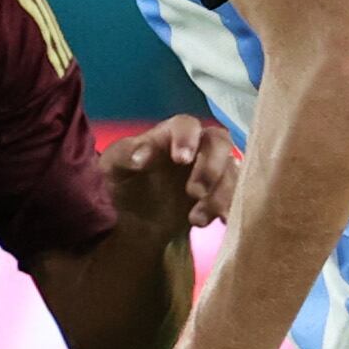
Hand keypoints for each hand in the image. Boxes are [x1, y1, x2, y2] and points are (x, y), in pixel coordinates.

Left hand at [102, 116, 238, 232]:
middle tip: (194, 193)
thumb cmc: (120, 182)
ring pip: (230, 172)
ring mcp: (211, 171)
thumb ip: (126, 155)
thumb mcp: (112, 167)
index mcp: (169, 135)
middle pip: (219, 144)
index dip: (187, 138)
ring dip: (220, 194)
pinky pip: (235, 196)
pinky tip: (220, 224)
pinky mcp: (219, 194)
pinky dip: (231, 208)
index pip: (186, 125)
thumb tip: (140, 156)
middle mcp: (196, 148)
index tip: (181, 159)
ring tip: (197, 220)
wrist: (129, 219)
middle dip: (211, 167)